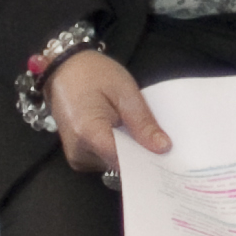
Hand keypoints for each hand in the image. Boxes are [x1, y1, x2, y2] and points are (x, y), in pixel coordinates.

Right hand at [47, 50, 166, 177]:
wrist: (64, 71)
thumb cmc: (94, 75)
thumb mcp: (125, 92)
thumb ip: (142, 123)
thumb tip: (162, 148)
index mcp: (89, 133)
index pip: (125, 162)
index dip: (149, 160)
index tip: (170, 159)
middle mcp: (79, 152)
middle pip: (120, 164)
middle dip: (141, 154)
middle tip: (162, 141)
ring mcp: (77, 156)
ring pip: (114, 163)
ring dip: (130, 151)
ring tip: (140, 131)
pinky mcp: (78, 156)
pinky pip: (106, 158)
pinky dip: (119, 149)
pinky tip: (126, 133)